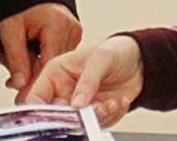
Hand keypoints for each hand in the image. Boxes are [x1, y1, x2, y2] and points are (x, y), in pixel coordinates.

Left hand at [0, 2, 81, 96]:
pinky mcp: (72, 33)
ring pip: (53, 60)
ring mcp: (74, 31)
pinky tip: (25, 55)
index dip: (34, 82)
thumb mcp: (10, 28)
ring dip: (33, 66)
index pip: (49, 64)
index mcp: (58, 24)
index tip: (22, 97)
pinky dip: (40, 57)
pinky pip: (55, 52)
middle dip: (30, 74)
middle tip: (12, 83)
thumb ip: (16, 58)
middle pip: (52, 64)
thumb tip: (21, 83)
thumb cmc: (18, 1)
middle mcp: (71, 28)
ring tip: (12, 62)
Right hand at [26, 35, 143, 127]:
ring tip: (113, 103)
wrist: (139, 60)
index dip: (39, 110)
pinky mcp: (95, 113)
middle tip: (96, 109)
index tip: (56, 116)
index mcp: (56, 73)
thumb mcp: (101, 59)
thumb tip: (76, 104)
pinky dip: (111, 117)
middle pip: (57, 115)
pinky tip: (120, 102)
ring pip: (79, 124)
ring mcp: (80, 104)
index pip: (37, 97)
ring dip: (99, 117)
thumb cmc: (116, 51)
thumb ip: (88, 81)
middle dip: (76, 117)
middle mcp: (64, 91)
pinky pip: (98, 124)